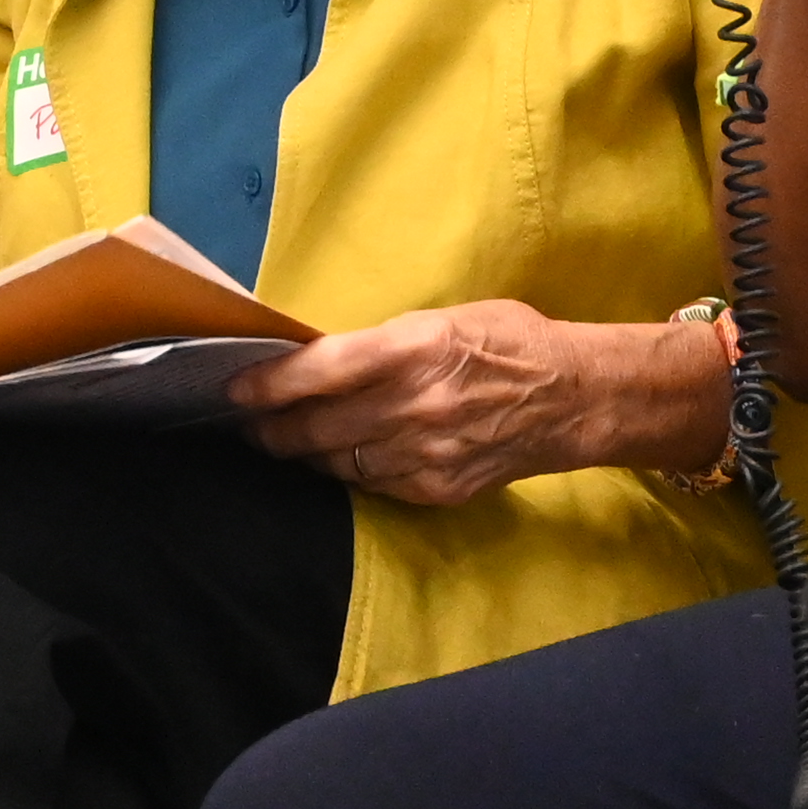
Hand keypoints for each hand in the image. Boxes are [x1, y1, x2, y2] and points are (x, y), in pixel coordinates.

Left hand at [226, 304, 714, 502]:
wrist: (575, 399)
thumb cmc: (508, 343)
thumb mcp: (442, 319)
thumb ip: (380, 344)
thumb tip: (318, 361)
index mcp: (414, 349)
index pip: (316, 373)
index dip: (264, 385)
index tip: (233, 388)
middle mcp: (413, 406)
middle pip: (313, 429)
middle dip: (270, 428)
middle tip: (248, 421)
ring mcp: (423, 455)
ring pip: (335, 462)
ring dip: (303, 452)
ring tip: (284, 440)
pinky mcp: (435, 489)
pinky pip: (370, 483)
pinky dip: (350, 469)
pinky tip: (342, 455)